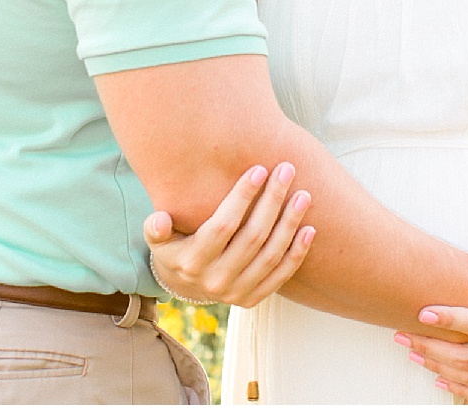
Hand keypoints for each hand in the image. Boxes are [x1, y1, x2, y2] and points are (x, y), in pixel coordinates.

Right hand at [143, 163, 315, 307]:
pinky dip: (297, 254)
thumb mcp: (159, 239)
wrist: (186, 285)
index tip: (258, 169)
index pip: (222, 226)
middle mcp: (215, 281)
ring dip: (290, 224)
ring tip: (304, 195)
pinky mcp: (253, 299)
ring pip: (271, 255)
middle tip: (286, 170)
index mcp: (192, 262)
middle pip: (252, 237)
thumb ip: (157, 228)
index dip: (241, 197)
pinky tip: (309, 229)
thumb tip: (159, 219)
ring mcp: (236, 293)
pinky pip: (280, 276)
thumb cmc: (175, 247)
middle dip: (272, 201)